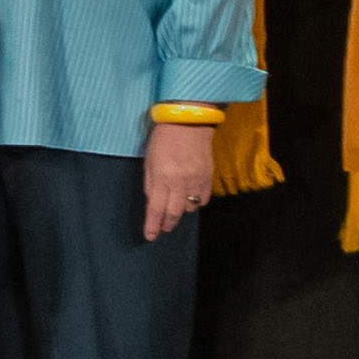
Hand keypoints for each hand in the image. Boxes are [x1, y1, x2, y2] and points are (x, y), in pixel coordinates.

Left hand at [139, 124, 219, 243]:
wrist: (189, 121)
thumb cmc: (163, 138)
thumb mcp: (149, 160)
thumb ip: (151, 184)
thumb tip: (153, 203)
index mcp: (162, 177)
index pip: (156, 209)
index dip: (153, 226)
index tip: (150, 237)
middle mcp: (180, 182)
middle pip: (174, 213)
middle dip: (167, 224)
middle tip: (163, 229)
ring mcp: (197, 181)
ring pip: (189, 208)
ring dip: (180, 213)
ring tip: (174, 212)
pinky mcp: (208, 177)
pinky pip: (203, 199)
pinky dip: (196, 202)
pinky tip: (189, 198)